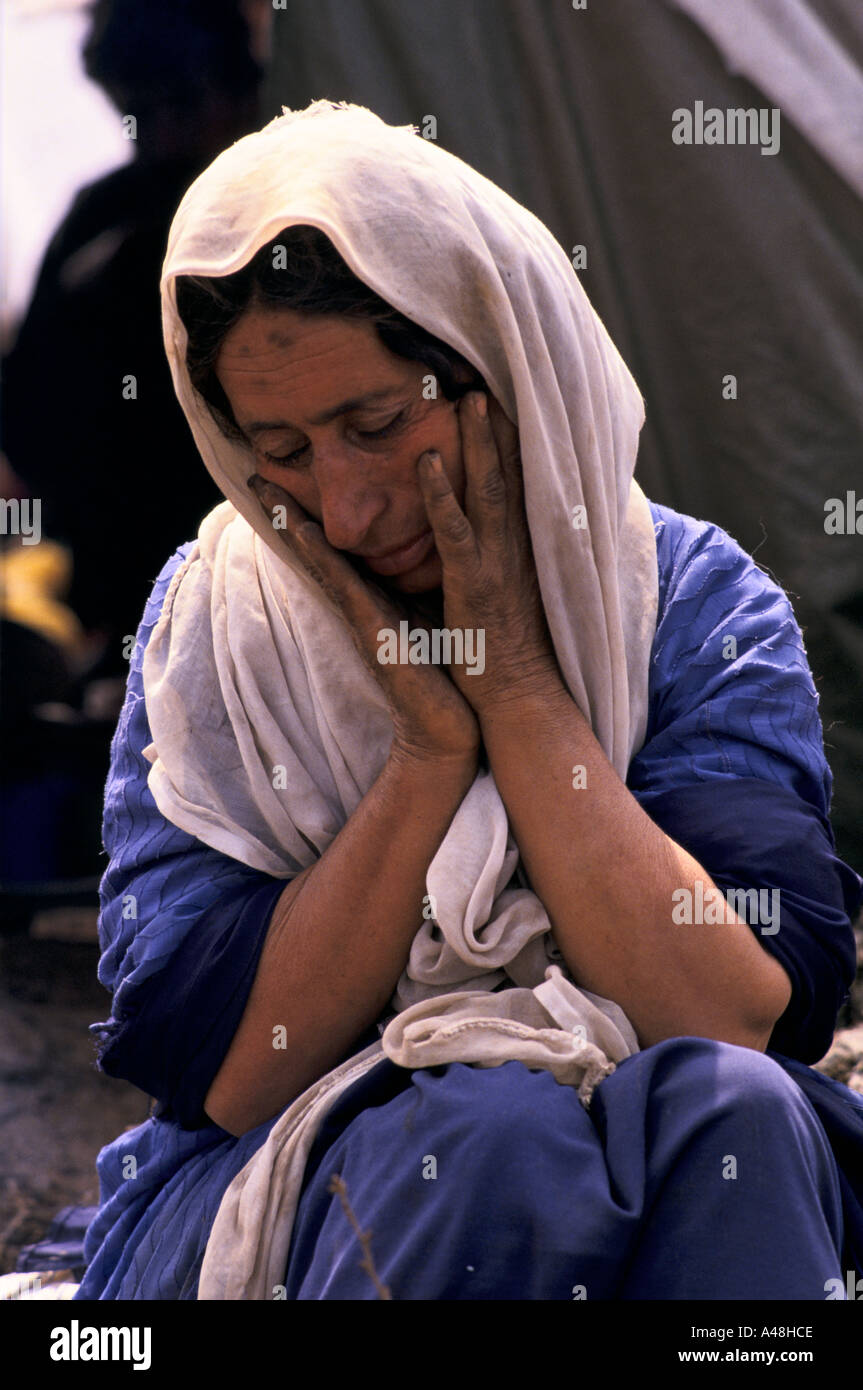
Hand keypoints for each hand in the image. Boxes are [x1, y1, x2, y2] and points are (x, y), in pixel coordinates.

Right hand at [248, 476, 480, 765]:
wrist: (447, 728)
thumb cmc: (444, 672)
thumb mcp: (430, 615)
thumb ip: (420, 585)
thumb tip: (424, 554)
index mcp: (377, 595)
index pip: (341, 547)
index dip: (316, 514)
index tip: (293, 479)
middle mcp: (361, 602)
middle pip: (319, 548)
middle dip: (288, 512)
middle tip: (256, 473)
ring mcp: (361, 616)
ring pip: (321, 560)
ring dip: (292, 526)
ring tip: (264, 491)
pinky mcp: (371, 631)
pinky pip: (344, 586)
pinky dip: (322, 558)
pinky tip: (304, 533)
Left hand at [415, 390, 561, 714]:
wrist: (520, 701)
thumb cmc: (512, 658)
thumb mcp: (512, 600)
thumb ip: (506, 565)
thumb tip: (503, 545)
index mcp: (523, 552)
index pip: (522, 485)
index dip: (516, 443)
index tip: (510, 402)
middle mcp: (515, 550)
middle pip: (512, 474)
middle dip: (502, 427)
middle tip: (488, 379)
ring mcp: (496, 565)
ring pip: (486, 490)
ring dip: (478, 442)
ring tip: (468, 397)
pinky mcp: (472, 585)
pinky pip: (453, 531)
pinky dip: (440, 495)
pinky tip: (426, 460)